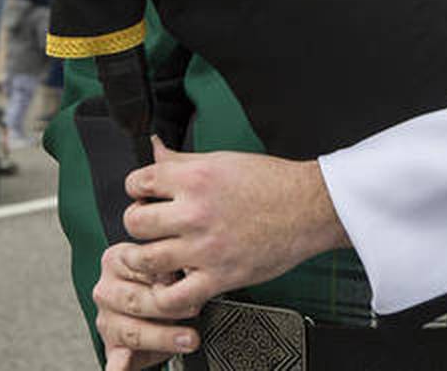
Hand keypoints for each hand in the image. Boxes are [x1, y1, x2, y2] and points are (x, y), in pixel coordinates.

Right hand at [92, 242, 197, 370]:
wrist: (161, 309)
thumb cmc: (167, 282)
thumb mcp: (172, 267)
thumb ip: (174, 266)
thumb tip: (186, 270)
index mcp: (117, 260)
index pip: (140, 266)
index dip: (168, 275)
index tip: (187, 279)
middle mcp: (106, 290)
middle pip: (135, 300)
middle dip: (169, 306)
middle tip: (195, 308)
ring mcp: (107, 321)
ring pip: (132, 331)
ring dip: (163, 337)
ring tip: (189, 338)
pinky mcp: (112, 348)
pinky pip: (116, 360)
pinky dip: (121, 366)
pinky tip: (124, 366)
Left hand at [115, 137, 348, 320]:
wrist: (312, 207)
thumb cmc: (274, 183)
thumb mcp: (224, 161)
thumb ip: (183, 160)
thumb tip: (155, 148)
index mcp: (197, 178)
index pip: (137, 182)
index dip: (138, 189)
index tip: (147, 196)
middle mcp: (196, 212)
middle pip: (134, 222)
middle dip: (139, 222)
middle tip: (152, 226)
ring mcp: (205, 247)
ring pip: (143, 259)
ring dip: (143, 258)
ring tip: (154, 255)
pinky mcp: (219, 276)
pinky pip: (173, 298)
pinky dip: (163, 297)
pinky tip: (171, 283)